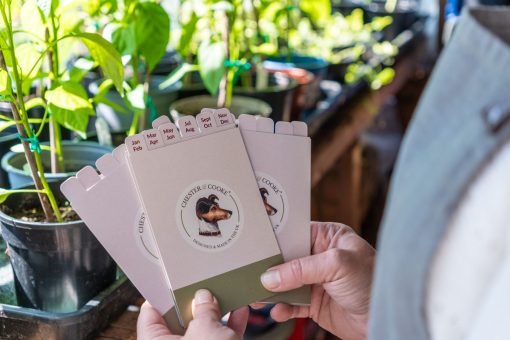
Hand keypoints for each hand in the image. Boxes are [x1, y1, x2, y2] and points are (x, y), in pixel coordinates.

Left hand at [137, 289, 248, 339]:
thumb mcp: (206, 332)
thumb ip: (204, 310)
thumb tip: (204, 297)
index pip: (151, 312)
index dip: (165, 294)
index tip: (178, 279)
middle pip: (179, 320)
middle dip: (196, 303)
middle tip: (206, 286)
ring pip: (201, 331)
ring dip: (215, 314)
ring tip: (227, 295)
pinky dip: (227, 328)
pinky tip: (240, 312)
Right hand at [259, 222, 374, 339]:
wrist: (386, 317)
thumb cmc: (372, 281)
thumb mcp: (336, 265)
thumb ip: (301, 269)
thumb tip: (270, 277)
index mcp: (327, 237)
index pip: (294, 233)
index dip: (275, 239)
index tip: (255, 243)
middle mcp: (320, 256)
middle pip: (286, 259)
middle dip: (269, 267)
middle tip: (250, 270)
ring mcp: (316, 281)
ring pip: (285, 283)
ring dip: (271, 290)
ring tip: (257, 295)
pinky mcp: (315, 303)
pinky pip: (292, 304)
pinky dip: (282, 308)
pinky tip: (278, 311)